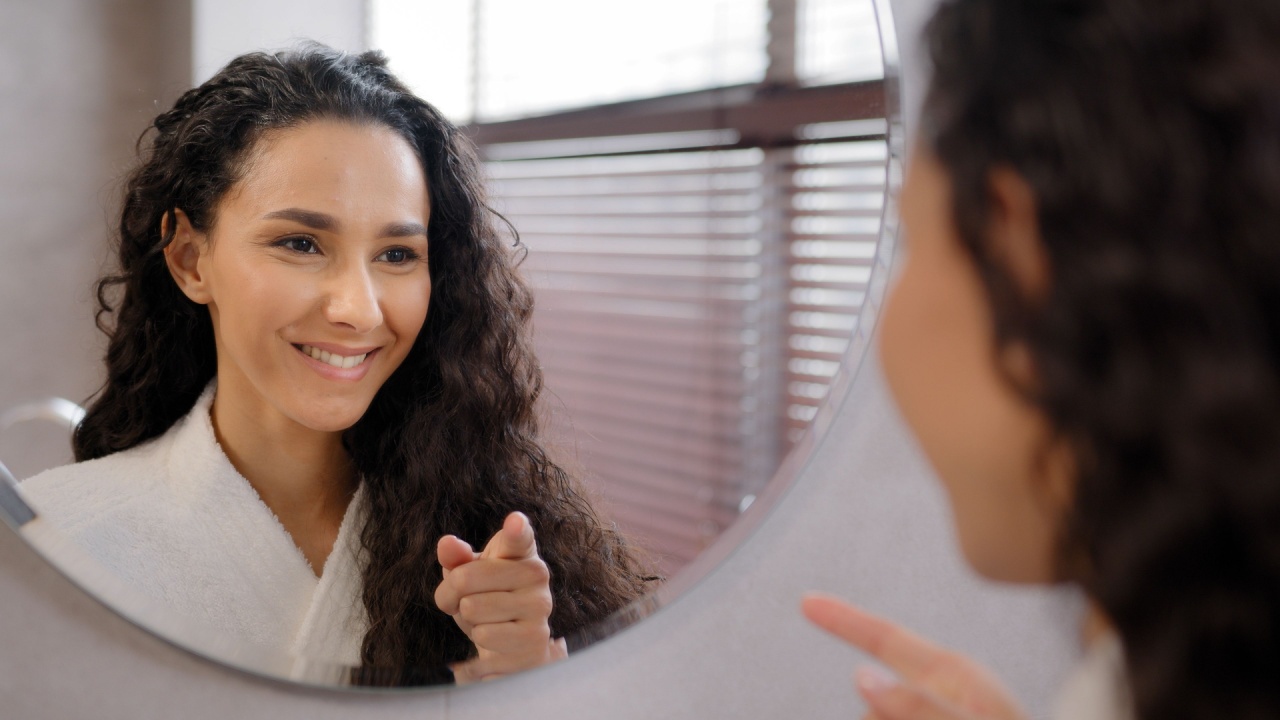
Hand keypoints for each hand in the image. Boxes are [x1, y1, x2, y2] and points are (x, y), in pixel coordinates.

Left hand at [435, 512, 566, 682]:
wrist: (513, 642)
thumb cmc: (487, 597)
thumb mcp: (467, 574)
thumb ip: (456, 557)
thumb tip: (447, 544)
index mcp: (519, 550)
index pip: (519, 536)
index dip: (516, 529)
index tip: (515, 522)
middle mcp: (536, 573)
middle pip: (464, 578)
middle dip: (452, 595)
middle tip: (467, 600)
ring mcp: (539, 605)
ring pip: (472, 609)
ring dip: (468, 620)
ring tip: (485, 619)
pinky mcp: (535, 637)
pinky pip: (484, 635)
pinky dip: (479, 639)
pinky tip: (496, 638)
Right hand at [802, 594, 1026, 719]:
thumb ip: (918, 706)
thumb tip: (861, 677)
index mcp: (954, 674)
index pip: (885, 637)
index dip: (842, 619)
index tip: (805, 601)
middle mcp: (941, 691)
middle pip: (875, 701)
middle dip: (879, 714)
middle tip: (914, 719)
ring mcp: (936, 713)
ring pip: (879, 716)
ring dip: (885, 719)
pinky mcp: (933, 719)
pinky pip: (888, 718)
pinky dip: (889, 717)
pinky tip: (897, 715)